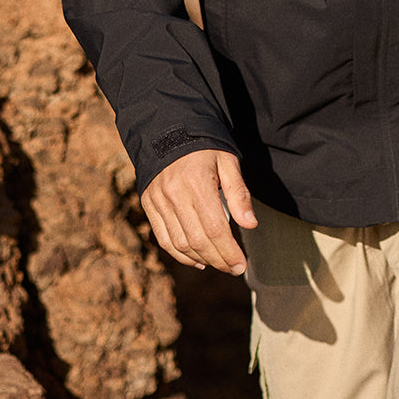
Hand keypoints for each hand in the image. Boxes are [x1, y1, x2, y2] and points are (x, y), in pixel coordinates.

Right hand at [140, 149, 257, 274]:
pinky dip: (179, 254)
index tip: (241, 264)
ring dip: (201, 259)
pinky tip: (196, 260)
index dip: (229, 251)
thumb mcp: (228, 161)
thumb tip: (250, 224)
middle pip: (197, 240)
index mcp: (197, 182)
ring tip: (219, 264)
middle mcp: (174, 194)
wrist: (169, 129)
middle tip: (234, 268)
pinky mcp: (149, 204)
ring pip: (179, 243)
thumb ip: (238, 192)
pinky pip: (163, 238)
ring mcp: (158, 201)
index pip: (215, 228)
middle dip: (218, 259)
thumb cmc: (204, 146)